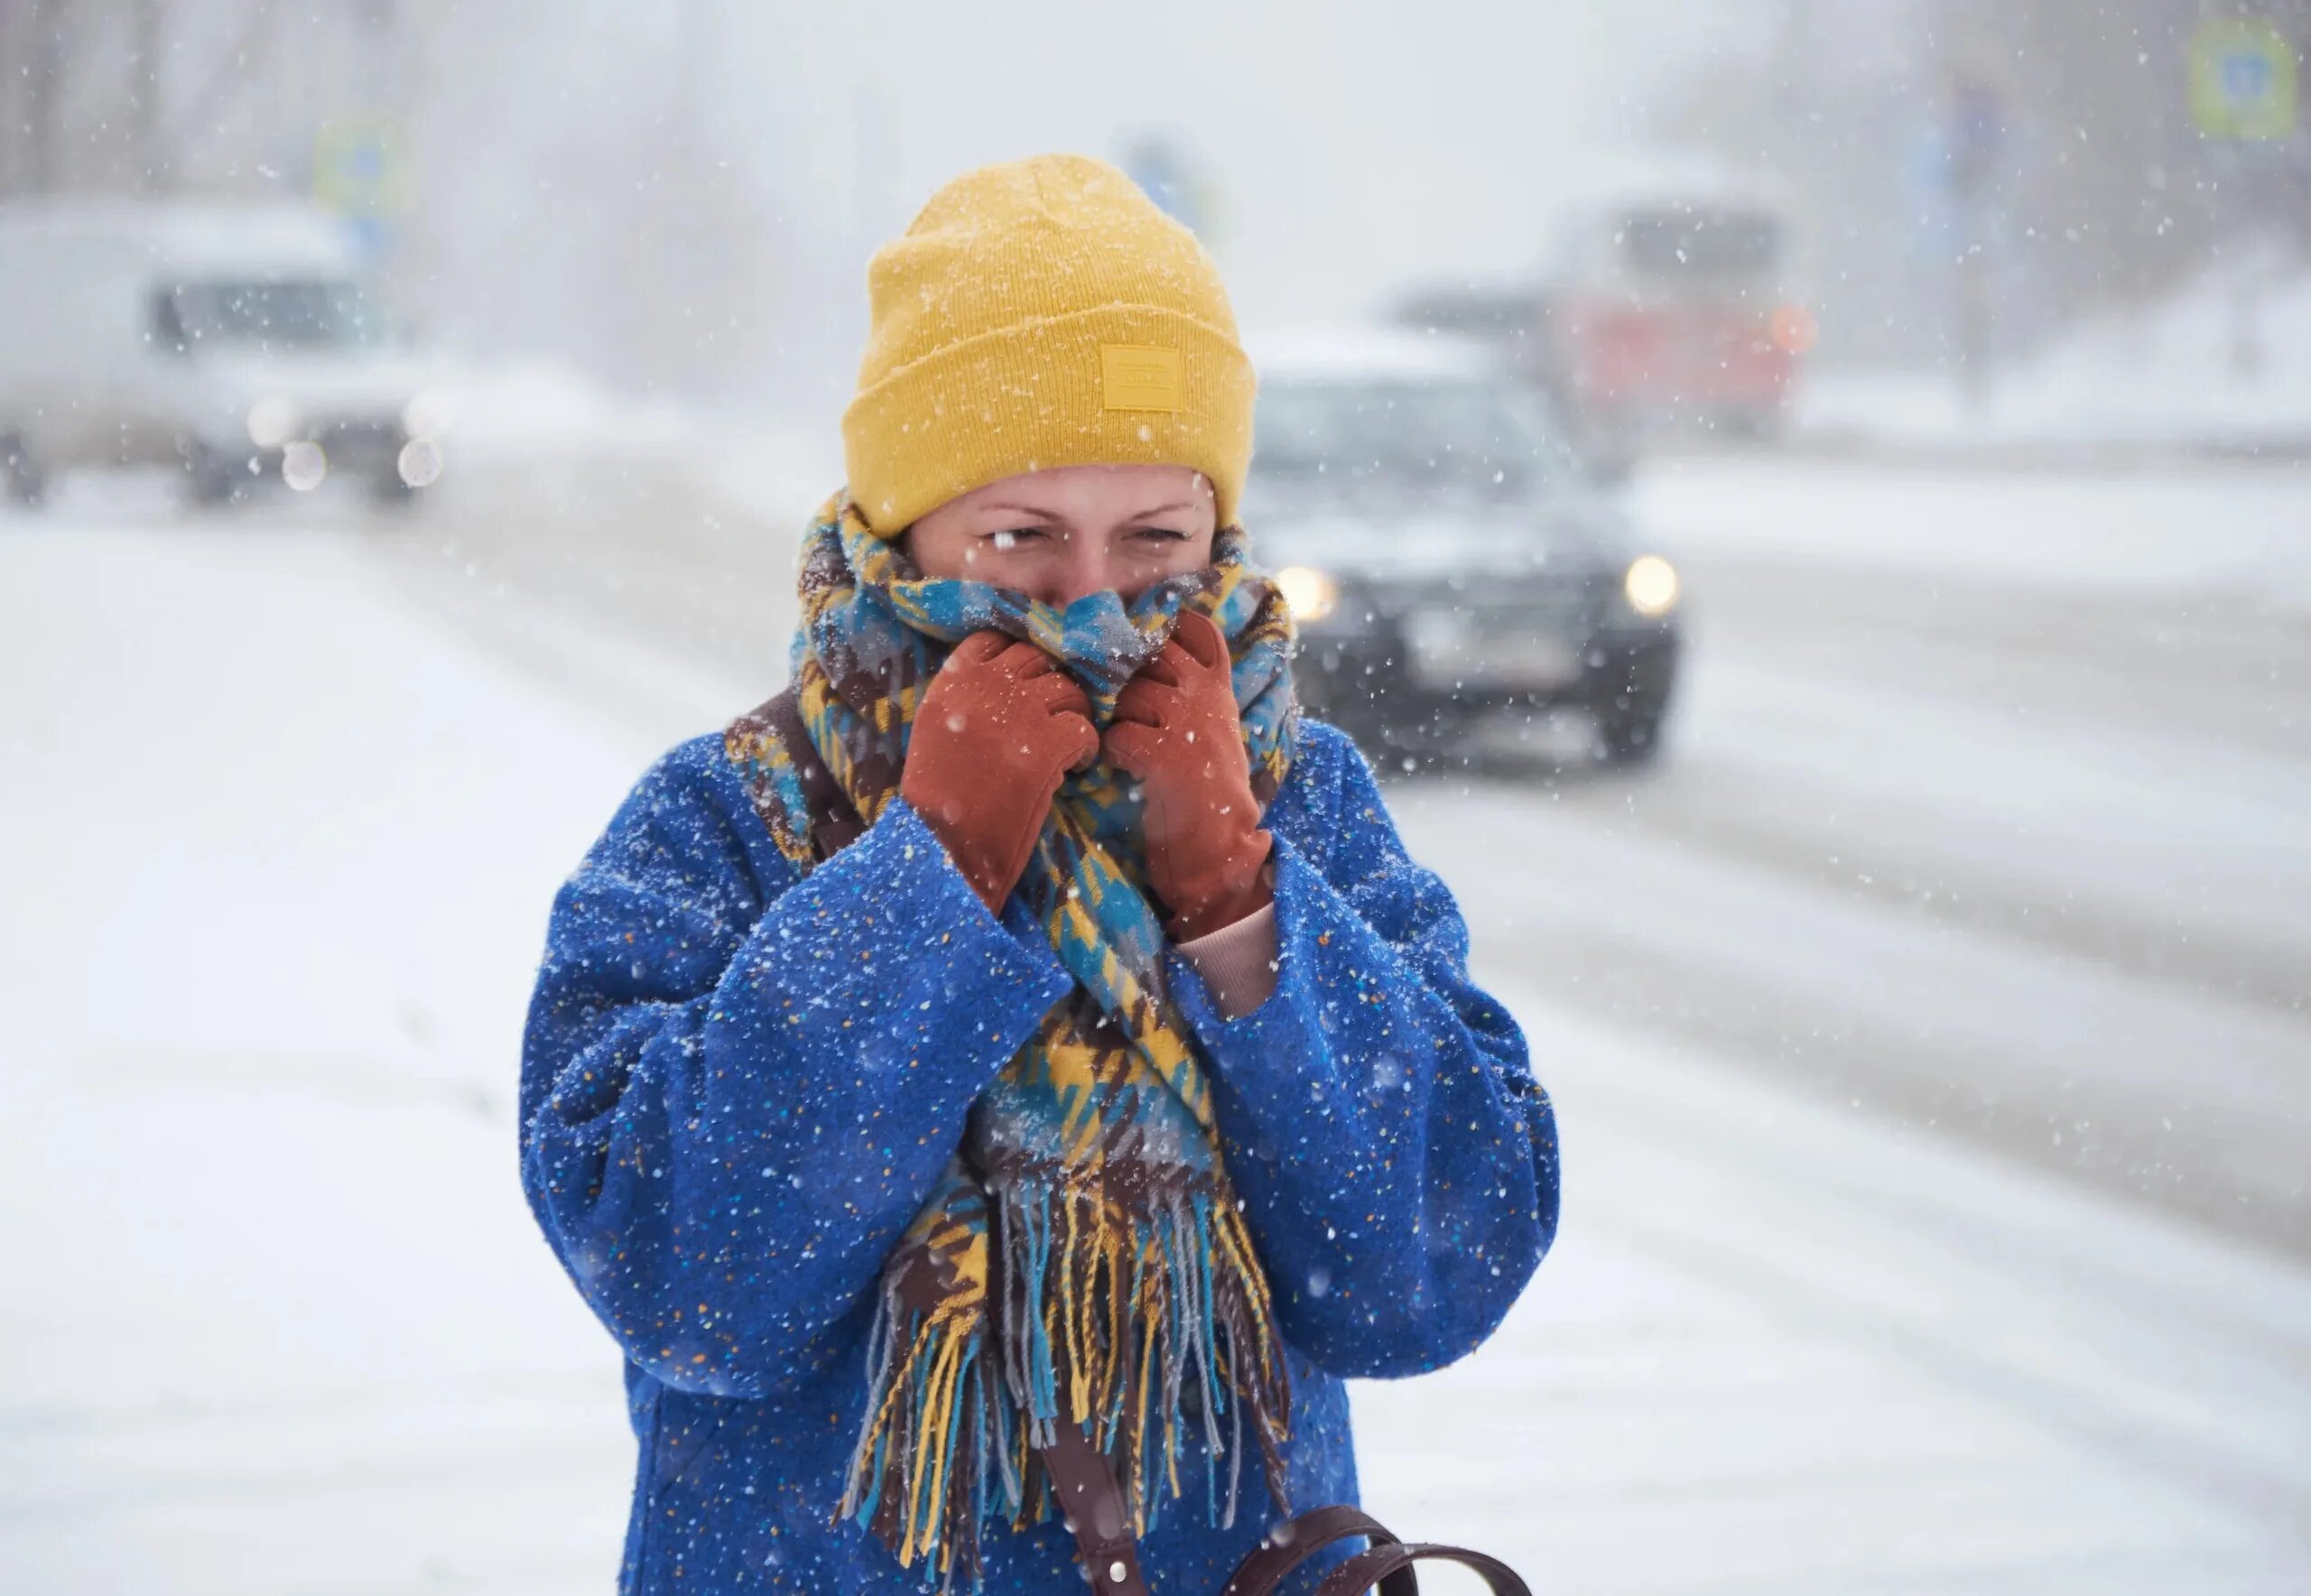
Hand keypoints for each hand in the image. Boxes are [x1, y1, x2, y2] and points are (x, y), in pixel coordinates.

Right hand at [901, 630, 1098, 911]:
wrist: (942, 846)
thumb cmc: (935, 801)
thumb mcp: (935, 733)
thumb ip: (964, 698)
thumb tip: (1006, 683)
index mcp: (953, 682)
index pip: (995, 639)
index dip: (1019, 657)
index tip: (1029, 680)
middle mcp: (986, 687)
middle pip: (1038, 658)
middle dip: (1053, 682)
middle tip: (1058, 713)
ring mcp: (1019, 712)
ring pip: (1068, 688)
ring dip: (1075, 713)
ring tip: (1068, 744)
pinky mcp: (1047, 745)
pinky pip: (1085, 729)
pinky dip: (1086, 749)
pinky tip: (1075, 768)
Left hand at [1103, 611, 1273, 941]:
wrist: (1221, 848)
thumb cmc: (1207, 790)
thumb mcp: (1211, 729)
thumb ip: (1189, 693)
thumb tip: (1140, 662)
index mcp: (1218, 689)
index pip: (1196, 630)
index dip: (1165, 628)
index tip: (1145, 644)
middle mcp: (1205, 697)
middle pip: (1150, 655)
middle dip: (1127, 677)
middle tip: (1124, 709)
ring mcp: (1187, 722)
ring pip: (1128, 695)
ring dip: (1115, 719)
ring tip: (1126, 749)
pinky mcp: (1167, 754)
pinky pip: (1117, 734)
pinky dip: (1111, 752)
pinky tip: (1121, 768)